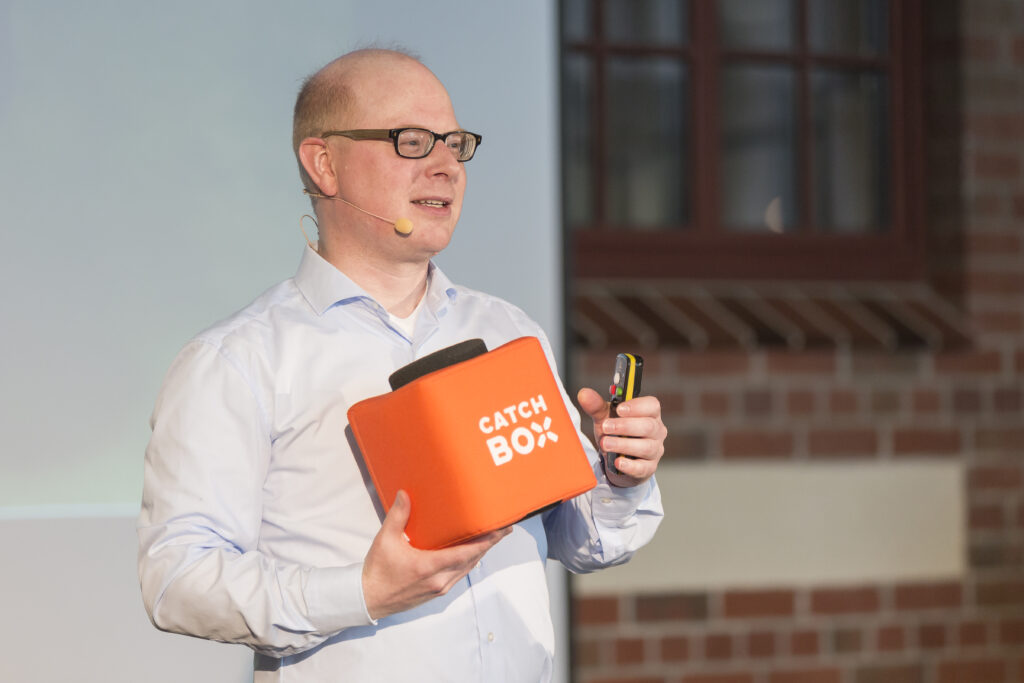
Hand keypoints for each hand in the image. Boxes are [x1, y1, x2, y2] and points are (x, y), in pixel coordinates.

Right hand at [361, 490, 511, 619]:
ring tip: (491, 538)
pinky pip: (458, 575)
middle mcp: (439, 580)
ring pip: (467, 569)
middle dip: (489, 544)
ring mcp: (439, 588)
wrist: (368, 599)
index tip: (500, 530)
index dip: (486, 541)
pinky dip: (468, 562)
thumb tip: (405, 494)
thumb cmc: (377, 570)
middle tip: (503, 528)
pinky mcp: (436, 592)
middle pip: (472, 560)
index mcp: (429, 566)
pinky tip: (471, 553)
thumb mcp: (385, 540)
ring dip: (480, 553)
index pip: (466, 553)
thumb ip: (398, 516)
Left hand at [577, 387, 666, 487]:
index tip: (619, 409)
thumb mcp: (605, 417)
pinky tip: (617, 462)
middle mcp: (656, 431)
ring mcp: (655, 450)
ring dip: (623, 445)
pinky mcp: (649, 468)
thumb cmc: (615, 432)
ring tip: (605, 444)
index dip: (637, 406)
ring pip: (646, 447)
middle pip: (648, 426)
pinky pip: (643, 468)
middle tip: (606, 427)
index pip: (652, 405)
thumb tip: (584, 394)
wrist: (615, 458)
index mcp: (649, 413)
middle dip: (625, 426)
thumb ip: (596, 406)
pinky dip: (629, 465)